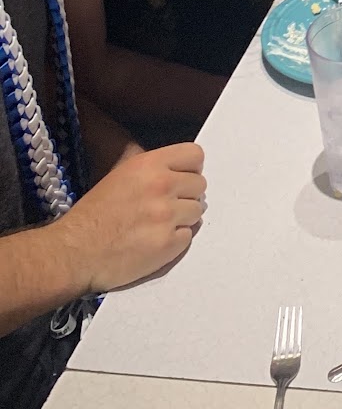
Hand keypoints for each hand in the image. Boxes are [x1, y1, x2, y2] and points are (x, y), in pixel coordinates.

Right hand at [54, 144, 206, 293]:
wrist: (73, 252)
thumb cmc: (93, 215)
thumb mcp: (121, 176)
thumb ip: (154, 170)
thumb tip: (183, 173)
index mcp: (149, 164)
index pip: (195, 155)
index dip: (190, 169)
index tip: (180, 180)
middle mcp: (162, 185)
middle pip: (200, 185)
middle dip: (186, 196)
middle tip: (164, 208)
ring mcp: (167, 216)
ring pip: (197, 212)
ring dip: (182, 220)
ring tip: (156, 226)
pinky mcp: (168, 244)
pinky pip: (188, 237)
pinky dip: (175, 242)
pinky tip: (154, 242)